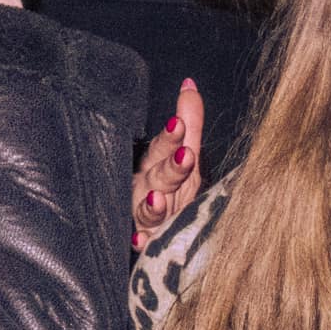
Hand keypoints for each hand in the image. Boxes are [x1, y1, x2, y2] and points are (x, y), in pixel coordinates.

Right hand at [132, 79, 203, 250]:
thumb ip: (189, 120)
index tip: (180, 124)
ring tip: (157, 198)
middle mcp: (148, 188)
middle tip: (185, 156)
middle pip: (157, 176)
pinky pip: (142, 244)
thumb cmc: (173, 188)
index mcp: (159, 166)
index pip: (164, 147)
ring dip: (150, 205)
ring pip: (145, 210)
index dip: (171, 137)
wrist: (156, 231)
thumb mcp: (184, 154)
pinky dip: (141, 242)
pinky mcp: (146, 243)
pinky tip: (141, 241)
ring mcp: (145, 218)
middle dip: (169, 167)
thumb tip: (190, 84)